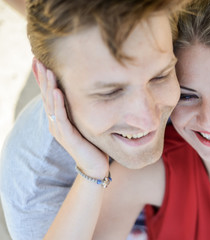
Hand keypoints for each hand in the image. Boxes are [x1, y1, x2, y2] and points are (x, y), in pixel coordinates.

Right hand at [36, 60, 108, 178]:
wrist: (95, 165)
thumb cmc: (90, 142)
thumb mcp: (83, 121)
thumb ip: (78, 109)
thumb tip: (85, 92)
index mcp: (58, 118)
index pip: (49, 94)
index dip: (43, 79)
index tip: (39, 60)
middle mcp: (55, 122)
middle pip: (47, 96)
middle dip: (42, 78)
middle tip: (37, 59)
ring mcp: (60, 130)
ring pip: (51, 105)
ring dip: (49, 87)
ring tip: (47, 70)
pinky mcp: (69, 137)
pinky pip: (61, 118)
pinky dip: (59, 104)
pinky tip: (58, 92)